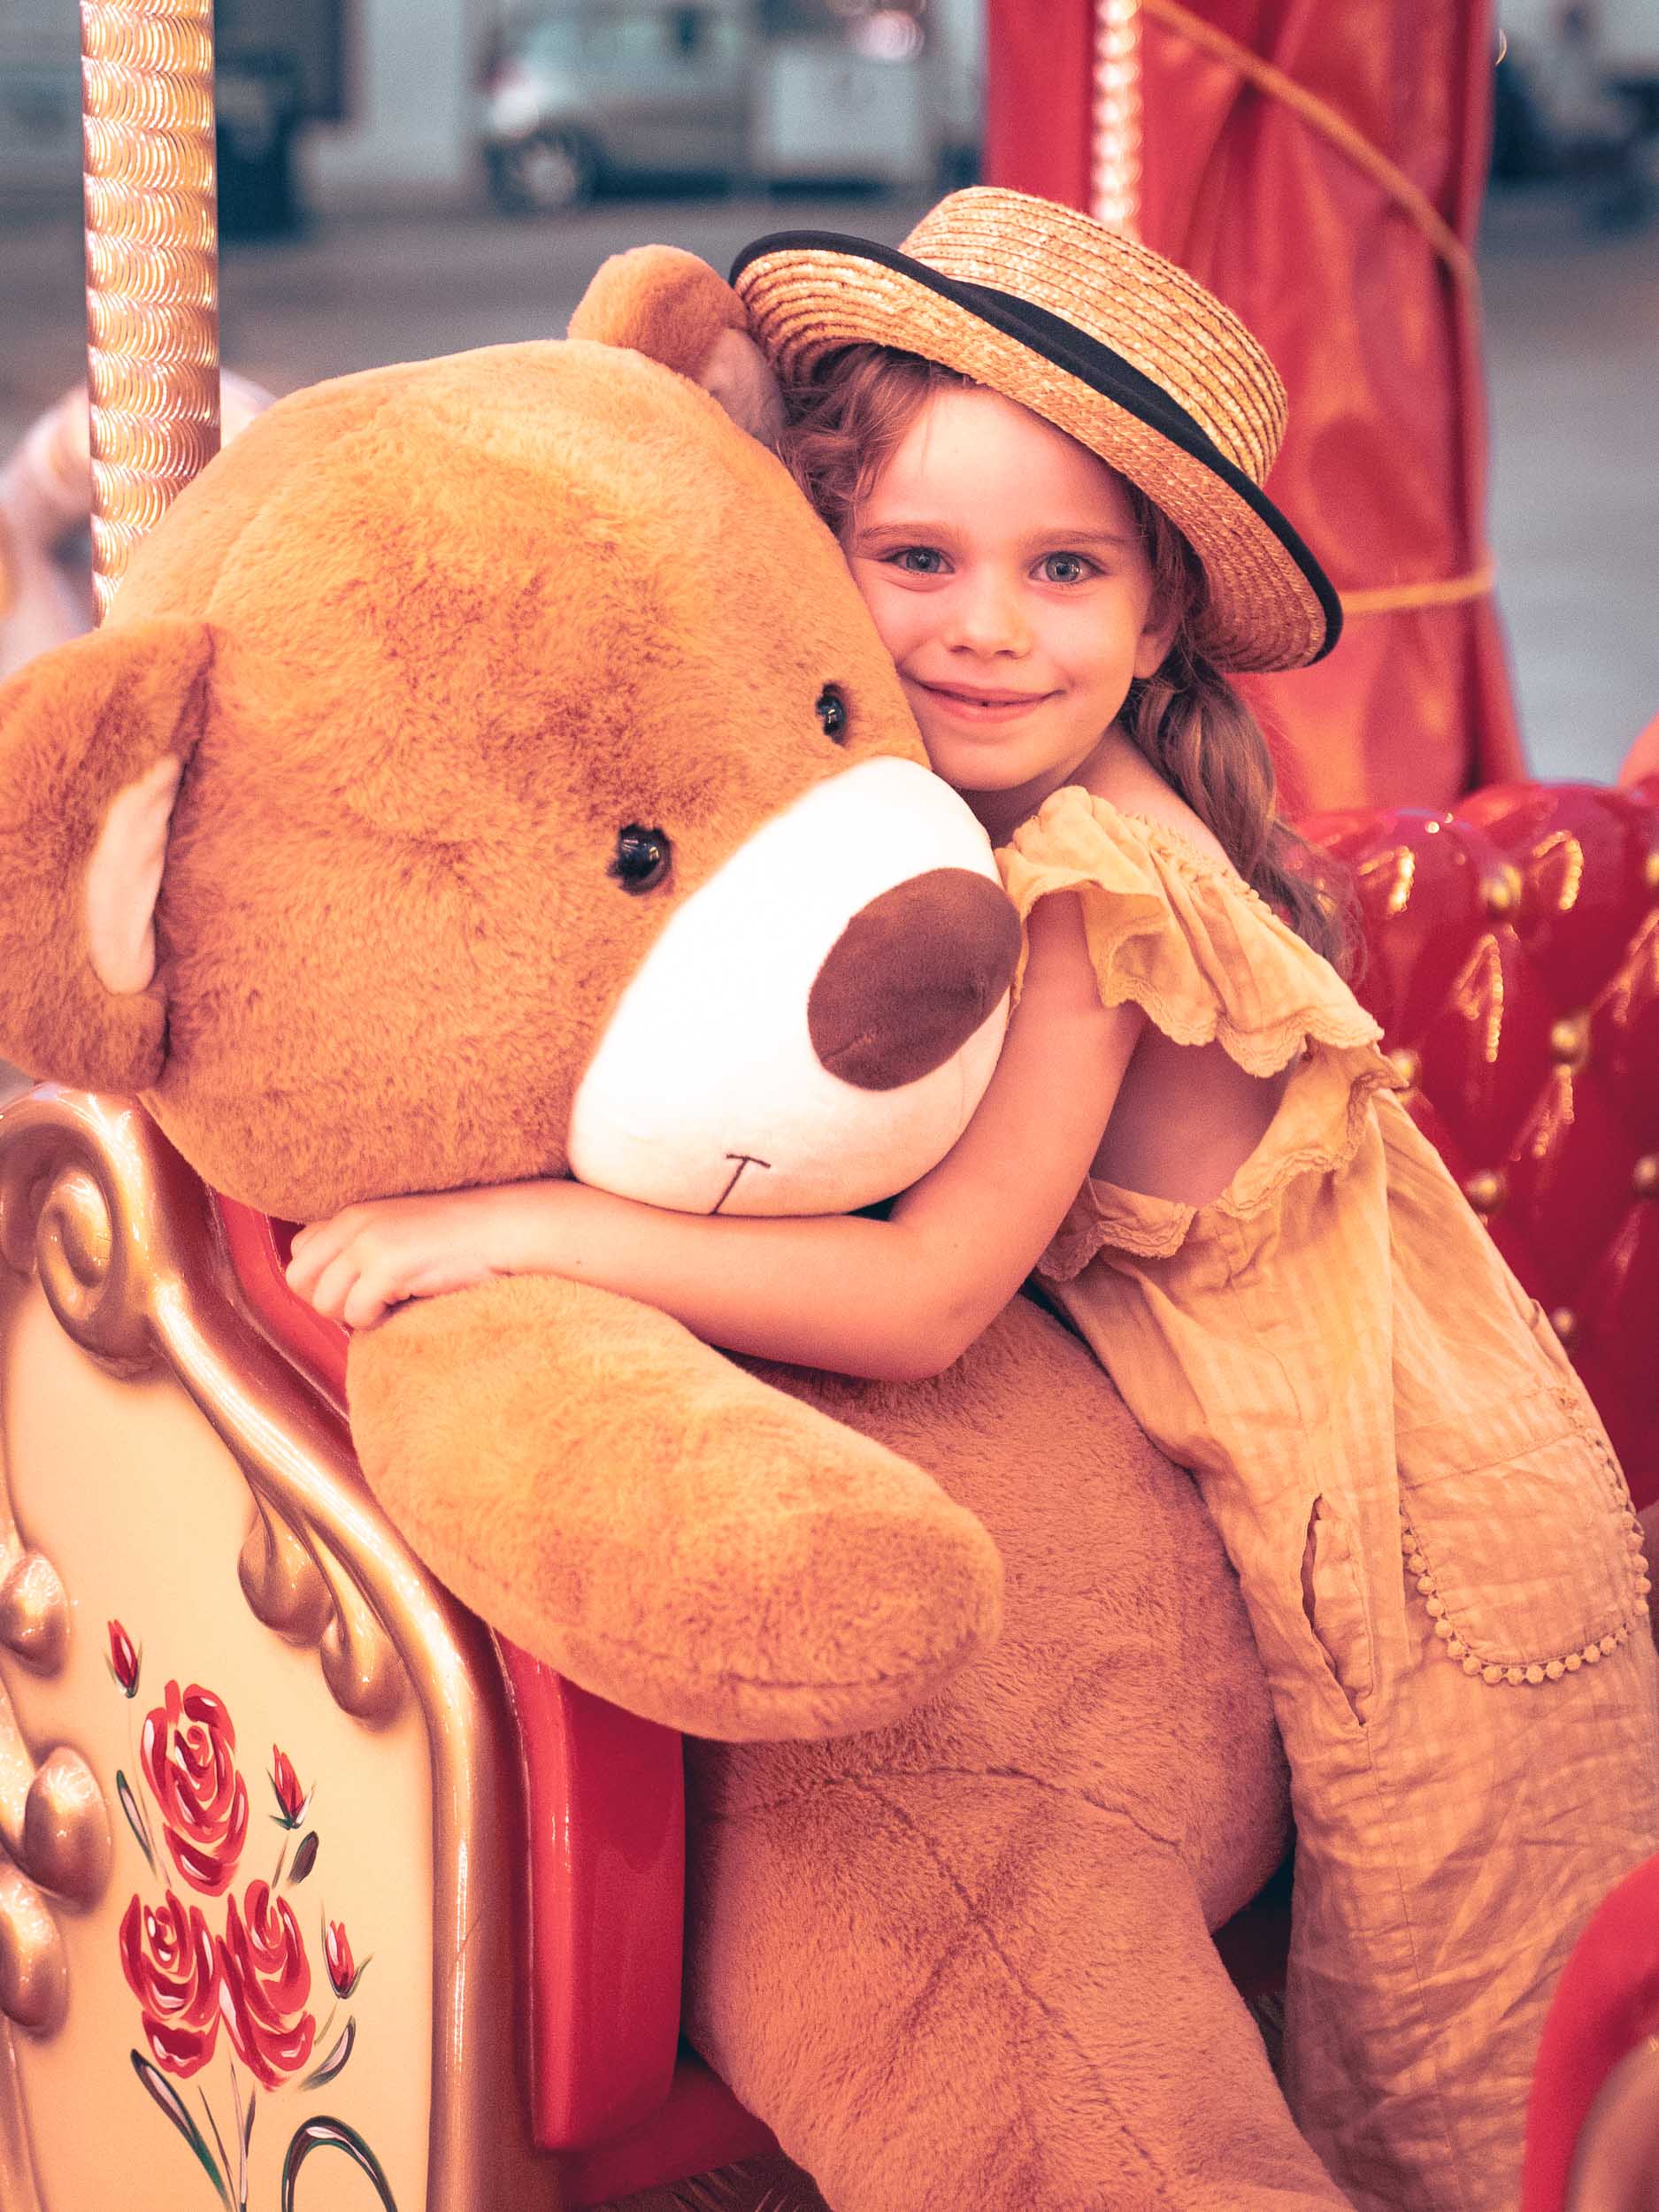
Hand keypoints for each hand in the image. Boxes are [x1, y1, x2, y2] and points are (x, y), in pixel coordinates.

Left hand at [286, 1188, 513, 1329]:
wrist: (503, 1227)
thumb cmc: (457, 1237)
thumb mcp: (397, 1227)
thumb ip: (361, 1243)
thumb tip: (330, 1287)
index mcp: (351, 1213)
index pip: (299, 1252)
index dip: (321, 1280)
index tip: (356, 1288)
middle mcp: (353, 1223)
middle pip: (299, 1281)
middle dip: (327, 1303)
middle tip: (367, 1304)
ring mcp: (370, 1244)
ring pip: (325, 1303)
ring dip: (354, 1315)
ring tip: (390, 1304)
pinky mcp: (390, 1266)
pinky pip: (358, 1314)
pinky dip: (378, 1320)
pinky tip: (405, 1304)